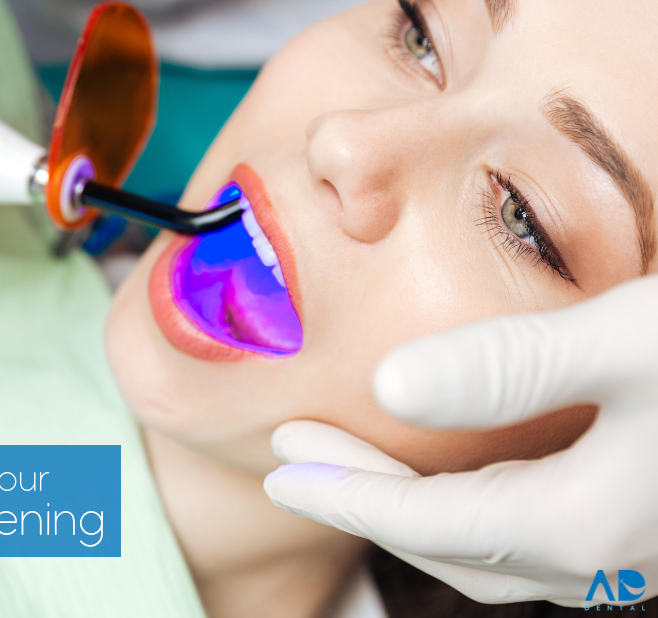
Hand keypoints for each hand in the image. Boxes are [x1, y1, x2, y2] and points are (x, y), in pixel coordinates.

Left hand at [264, 277, 657, 606]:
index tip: (280, 465)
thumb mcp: (626, 341)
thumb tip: (389, 387)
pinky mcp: (641, 526)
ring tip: (353, 460)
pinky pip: (528, 536)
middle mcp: (604, 561)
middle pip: (448, 543)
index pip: (424, 522)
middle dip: (363, 498)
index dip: (345, 493)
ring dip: (413, 506)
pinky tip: (454, 468)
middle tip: (294, 455)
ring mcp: (627, 554)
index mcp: (582, 524)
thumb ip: (509, 365)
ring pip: (488, 549)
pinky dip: (469, 508)